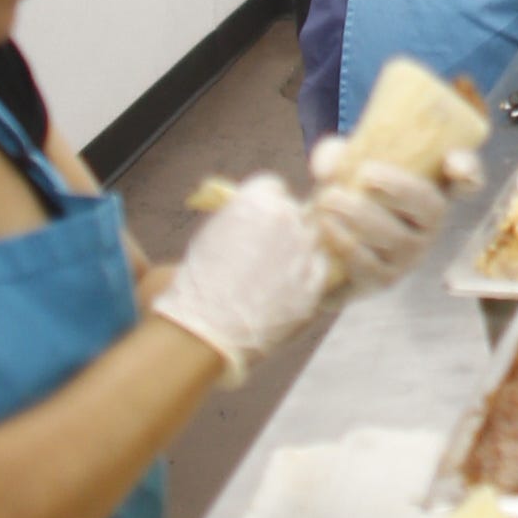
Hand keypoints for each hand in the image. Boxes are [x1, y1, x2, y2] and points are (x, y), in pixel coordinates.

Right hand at [155, 176, 336, 379]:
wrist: (204, 331)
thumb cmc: (196, 285)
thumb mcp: (211, 236)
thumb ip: (239, 219)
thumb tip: (251, 218)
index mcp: (256, 201)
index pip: (274, 187)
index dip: (266, 204)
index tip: (260, 219)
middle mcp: (285, 220)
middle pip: (297, 213)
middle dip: (285, 228)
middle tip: (269, 250)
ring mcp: (303, 252)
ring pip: (313, 240)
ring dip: (299, 251)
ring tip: (275, 274)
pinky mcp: (314, 284)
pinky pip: (321, 270)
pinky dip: (308, 276)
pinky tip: (285, 290)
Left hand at [305, 144, 466, 293]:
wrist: (320, 248)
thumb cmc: (345, 197)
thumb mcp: (341, 168)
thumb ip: (335, 157)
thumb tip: (328, 167)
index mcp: (431, 189)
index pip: (466, 180)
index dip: (468, 170)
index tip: (454, 162)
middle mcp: (428, 225)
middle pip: (432, 208)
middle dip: (402, 189)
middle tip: (366, 174)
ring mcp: (410, 255)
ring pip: (397, 238)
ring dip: (362, 216)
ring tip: (330, 198)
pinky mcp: (384, 279)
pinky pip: (371, 264)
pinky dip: (346, 242)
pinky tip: (326, 225)